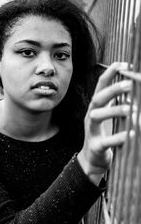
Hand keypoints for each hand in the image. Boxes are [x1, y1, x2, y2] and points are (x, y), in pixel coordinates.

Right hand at [77, 62, 133, 184]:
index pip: (100, 86)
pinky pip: (106, 141)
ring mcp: (91, 131)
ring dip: (114, 111)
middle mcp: (90, 116)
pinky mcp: (96, 146)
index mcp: (95, 107)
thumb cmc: (104, 134)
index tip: (124, 64)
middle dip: (112, 90)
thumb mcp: (108, 116)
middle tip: (130, 84)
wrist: (92, 159)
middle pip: (97, 99)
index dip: (110, 74)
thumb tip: (131, 90)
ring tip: (131, 109)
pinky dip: (118, 137)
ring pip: (97, 117)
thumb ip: (117, 104)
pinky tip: (132, 133)